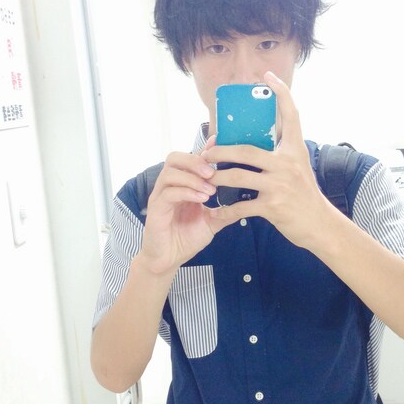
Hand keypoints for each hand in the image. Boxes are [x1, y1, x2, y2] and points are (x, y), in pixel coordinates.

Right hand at [139, 151, 229, 274]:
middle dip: (195, 160)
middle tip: (212, 172)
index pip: (190, 159)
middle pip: (174, 158)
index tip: (220, 143)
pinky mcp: (156, 210)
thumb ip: (226, 210)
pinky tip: (202, 199)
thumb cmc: (186, 239)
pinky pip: (168, 193)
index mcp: (182, 185)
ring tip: (210, 190)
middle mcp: (169, 186)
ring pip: (170, 172)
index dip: (204, 150)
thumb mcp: (212, 222)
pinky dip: (187, 193)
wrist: (169, 260)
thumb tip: (248, 202)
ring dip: (192, 178)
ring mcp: (160, 196)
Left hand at [201, 71, 332, 249]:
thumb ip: (282, 154)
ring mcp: (280, 185)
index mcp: (295, 151)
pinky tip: (216, 212)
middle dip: (221, 151)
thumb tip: (260, 142)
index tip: (269, 77)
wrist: (321, 226)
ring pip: (239, 176)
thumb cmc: (306, 196)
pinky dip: (226, 211)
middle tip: (206, 153)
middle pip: (246, 150)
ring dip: (218, 178)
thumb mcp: (299, 168)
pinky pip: (241, 206)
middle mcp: (288, 164)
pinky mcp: (273, 206)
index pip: (291, 115)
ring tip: (206, 179)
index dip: (281, 93)